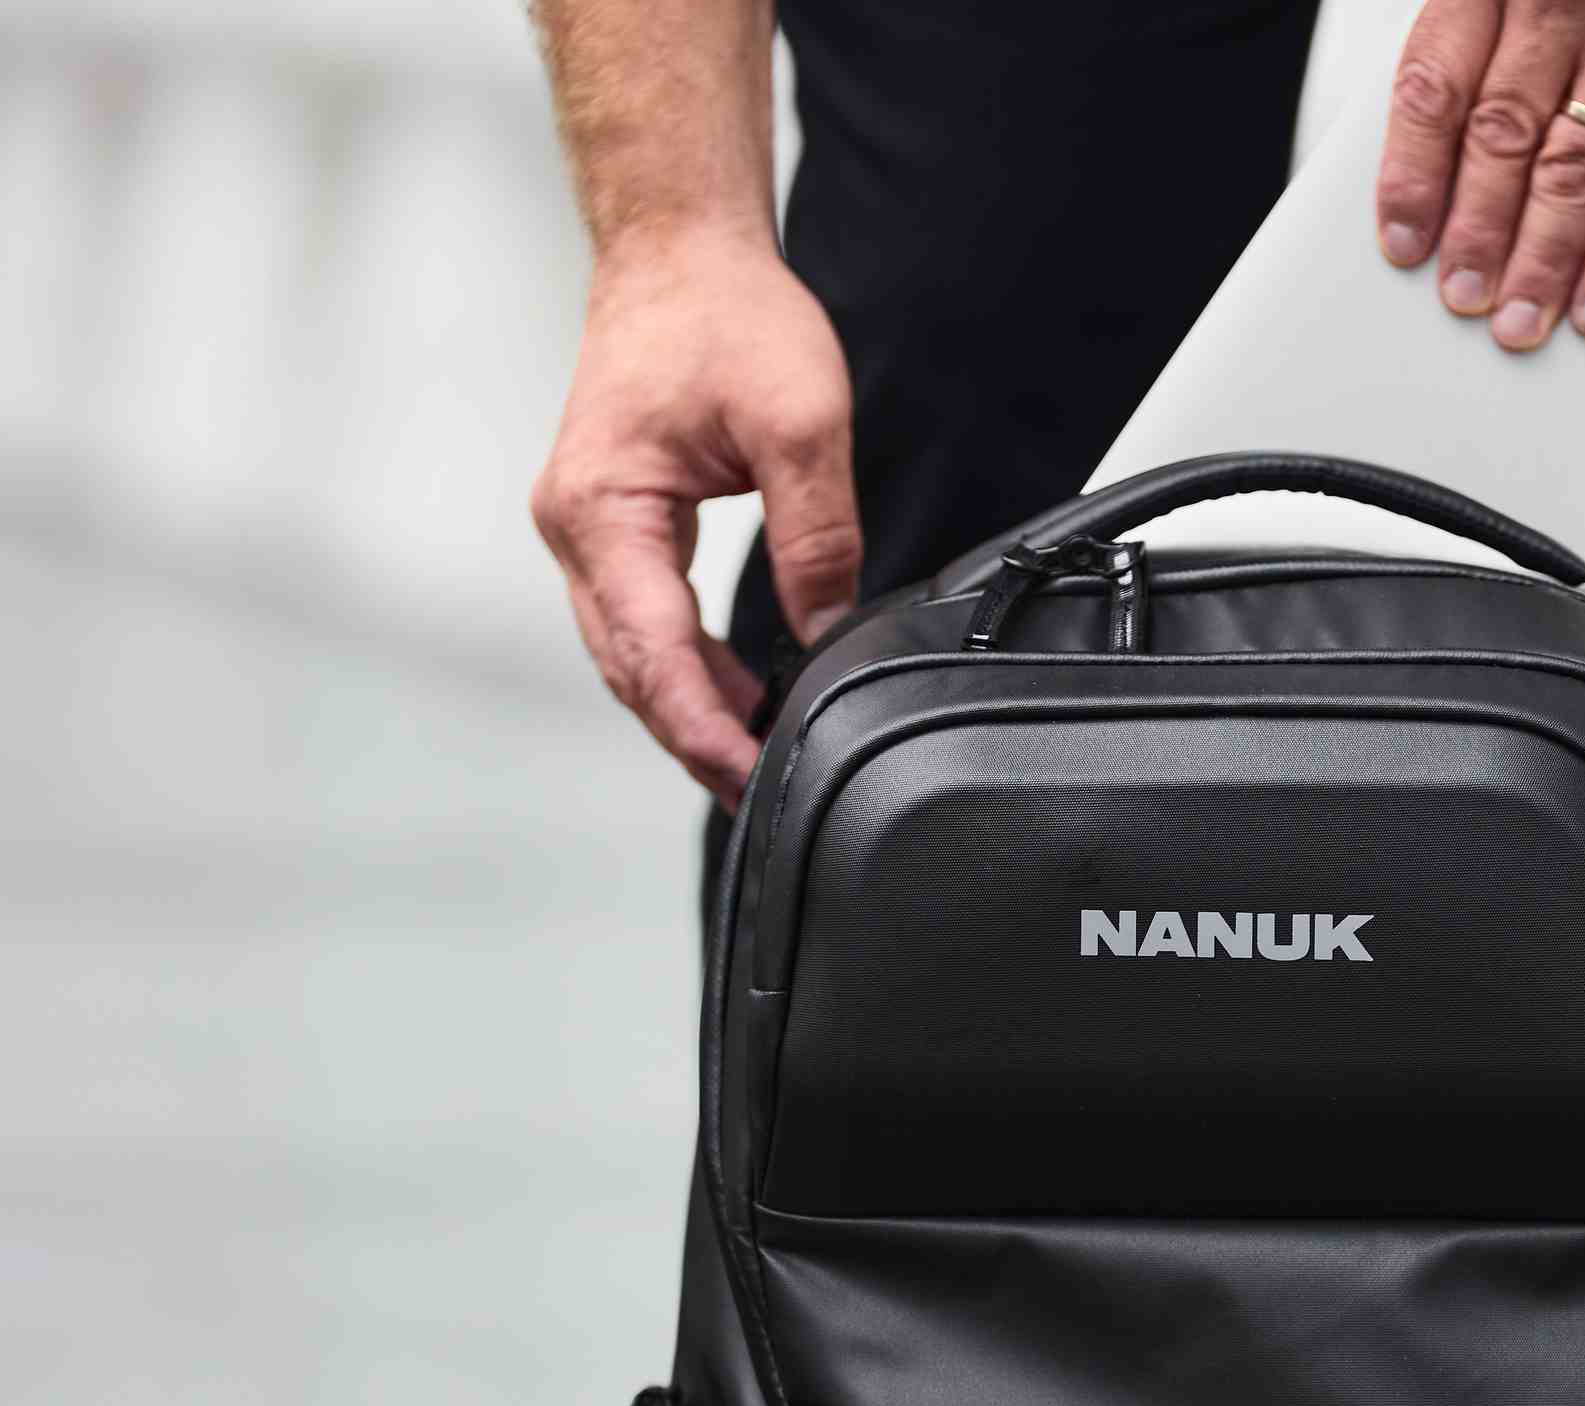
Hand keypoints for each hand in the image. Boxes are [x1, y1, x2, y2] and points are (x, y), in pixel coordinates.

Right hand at [532, 232, 860, 803]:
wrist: (677, 250)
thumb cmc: (727, 316)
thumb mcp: (800, 422)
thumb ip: (816, 536)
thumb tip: (829, 633)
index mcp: (603, 508)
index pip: (652, 651)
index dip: (703, 728)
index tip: (752, 777)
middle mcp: (577, 529)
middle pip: (633, 671)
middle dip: (696, 741)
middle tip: (764, 797)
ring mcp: (587, 533)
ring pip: (633, 656)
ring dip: (692, 713)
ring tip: (758, 765)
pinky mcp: (612, 531)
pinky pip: (643, 625)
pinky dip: (687, 671)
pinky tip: (741, 702)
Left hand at [1376, 0, 1584, 349]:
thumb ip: (1494, 40)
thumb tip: (1440, 163)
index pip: (1437, 83)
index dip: (1411, 173)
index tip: (1402, 241)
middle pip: (1501, 138)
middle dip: (1476, 235)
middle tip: (1461, 297)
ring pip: (1572, 174)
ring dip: (1541, 263)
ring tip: (1518, 321)